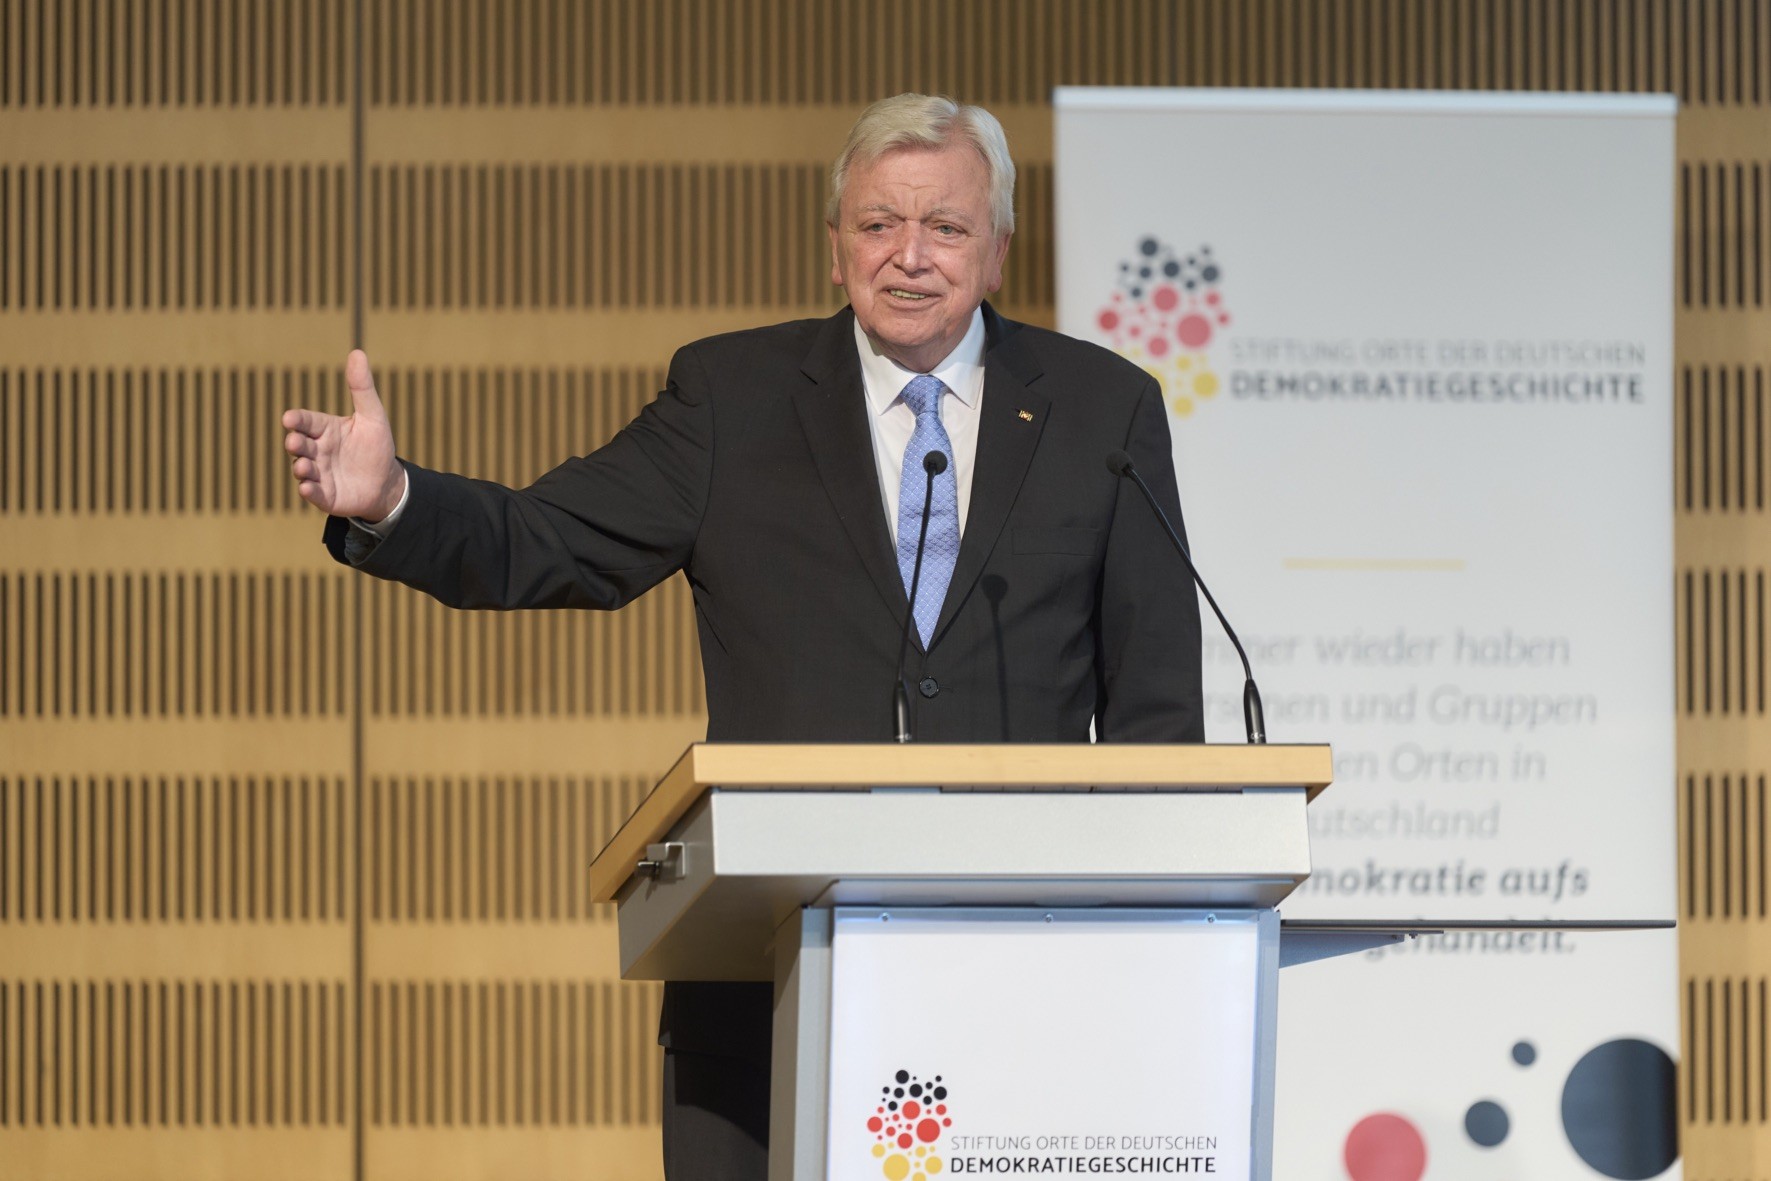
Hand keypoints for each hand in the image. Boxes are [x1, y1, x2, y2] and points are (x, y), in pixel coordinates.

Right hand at [282, 349, 405, 520]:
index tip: (290, 419)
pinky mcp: (324, 495)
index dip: (297, 420)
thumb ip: (362, 388)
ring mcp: (318, 473)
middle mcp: (317, 451)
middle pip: (300, 444)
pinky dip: (308, 491)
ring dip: (301, 468)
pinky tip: (307, 488)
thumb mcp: (373, 416)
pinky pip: (313, 493)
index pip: (306, 421)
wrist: (386, 483)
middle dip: (295, 443)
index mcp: (325, 429)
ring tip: (304, 466)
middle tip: (295, 442)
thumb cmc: (376, 447)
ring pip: (302, 469)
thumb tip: (357, 352)